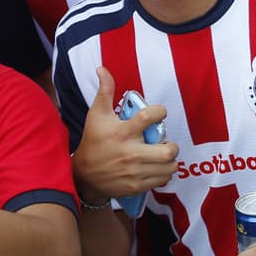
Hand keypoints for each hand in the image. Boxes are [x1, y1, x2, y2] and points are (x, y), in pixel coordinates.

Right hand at [72, 67, 179, 201]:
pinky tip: (157, 167)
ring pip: (168, 167)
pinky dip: (164, 173)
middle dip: (172, 145)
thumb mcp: (96, 114)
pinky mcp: (137, 186)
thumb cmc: (93, 140)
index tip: (159, 112)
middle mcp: (130, 153)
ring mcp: (134, 172)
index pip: (149, 117)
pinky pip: (162, 180)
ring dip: (170, 160)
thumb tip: (102, 69)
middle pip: (167, 151)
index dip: (160, 111)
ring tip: (162, 154)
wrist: (84, 174)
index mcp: (122, 132)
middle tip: (165, 142)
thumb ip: (105, 91)